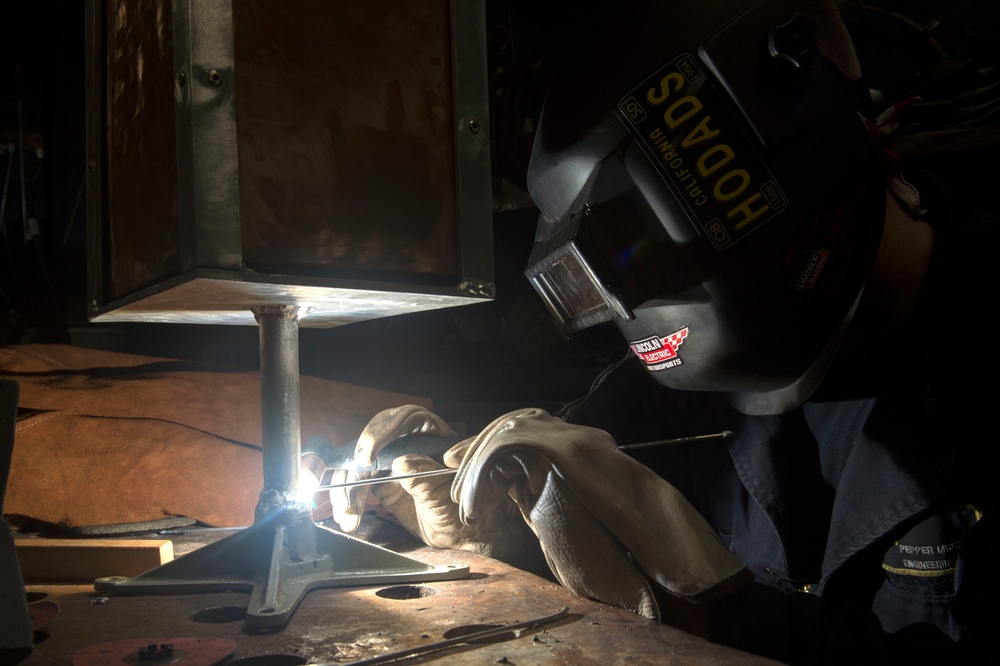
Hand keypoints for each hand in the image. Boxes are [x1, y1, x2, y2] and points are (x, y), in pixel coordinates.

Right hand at [328, 404, 454, 532]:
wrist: (461, 532)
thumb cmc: (467, 510)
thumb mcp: (451, 498)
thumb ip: (429, 481)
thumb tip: (401, 463)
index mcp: (433, 434)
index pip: (407, 418)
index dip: (383, 431)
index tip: (367, 457)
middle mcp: (409, 442)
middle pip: (374, 440)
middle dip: (355, 466)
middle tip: (348, 488)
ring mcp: (392, 462)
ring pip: (359, 464)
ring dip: (346, 488)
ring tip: (347, 514)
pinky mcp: (381, 482)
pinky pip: (356, 484)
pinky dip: (347, 500)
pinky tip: (348, 518)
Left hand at [450, 408, 749, 620]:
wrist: (654, 521)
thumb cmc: (619, 521)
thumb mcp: (569, 500)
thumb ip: (541, 487)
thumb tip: (510, 484)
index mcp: (569, 441)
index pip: (519, 426)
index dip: (485, 442)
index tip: (458, 462)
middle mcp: (566, 432)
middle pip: (506, 424)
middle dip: (473, 449)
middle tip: (451, 473)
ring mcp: (565, 436)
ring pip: (503, 432)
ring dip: (476, 464)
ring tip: (464, 497)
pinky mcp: (562, 447)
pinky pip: (509, 447)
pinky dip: (485, 470)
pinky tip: (477, 498)